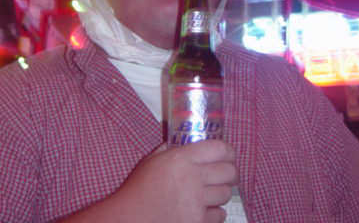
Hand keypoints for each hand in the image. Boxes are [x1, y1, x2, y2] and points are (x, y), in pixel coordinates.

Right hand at [113, 139, 237, 222]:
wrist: (128, 218)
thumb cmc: (137, 189)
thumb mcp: (151, 161)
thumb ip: (169, 150)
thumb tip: (182, 143)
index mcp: (182, 159)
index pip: (219, 149)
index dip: (228, 151)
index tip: (229, 155)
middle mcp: (193, 178)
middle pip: (229, 171)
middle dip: (231, 173)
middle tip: (227, 175)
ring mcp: (197, 202)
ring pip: (226, 194)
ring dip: (221, 193)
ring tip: (212, 193)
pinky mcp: (198, 222)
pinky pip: (220, 215)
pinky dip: (216, 213)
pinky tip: (205, 210)